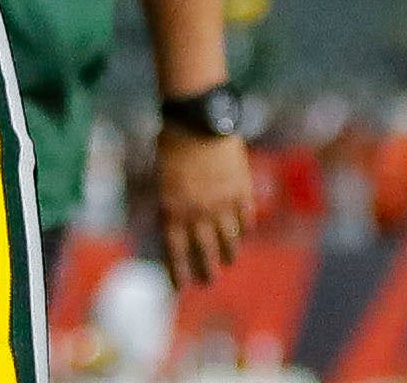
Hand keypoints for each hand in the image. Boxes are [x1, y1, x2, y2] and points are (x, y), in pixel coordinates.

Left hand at [155, 127, 256, 289]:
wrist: (200, 118)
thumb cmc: (173, 142)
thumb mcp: (161, 175)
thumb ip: (168, 202)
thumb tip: (172, 226)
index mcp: (174, 209)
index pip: (176, 252)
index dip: (178, 272)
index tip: (180, 287)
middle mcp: (199, 212)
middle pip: (205, 252)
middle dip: (206, 271)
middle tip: (208, 282)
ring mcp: (223, 203)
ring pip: (229, 240)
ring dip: (228, 254)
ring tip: (227, 261)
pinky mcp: (242, 190)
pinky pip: (245, 219)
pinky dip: (244, 228)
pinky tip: (242, 233)